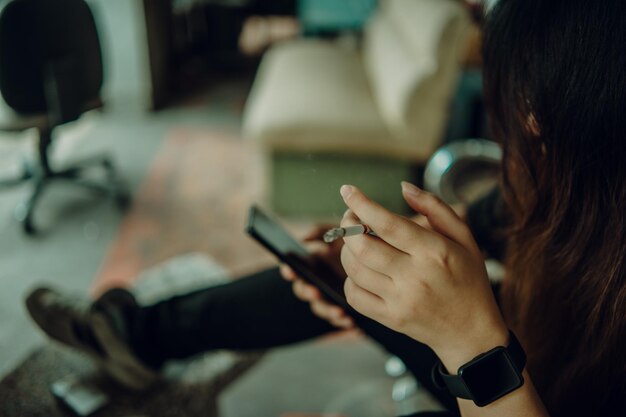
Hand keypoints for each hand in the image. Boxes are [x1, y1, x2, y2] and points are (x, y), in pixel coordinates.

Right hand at [280, 225, 353, 328]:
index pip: (293, 268)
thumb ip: (321, 232)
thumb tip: (304, 238)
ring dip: (326, 310)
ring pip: (319, 306)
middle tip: (315, 291)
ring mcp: (328, 295)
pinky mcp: (341, 306)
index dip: (288, 270)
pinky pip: (336, 318)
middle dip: (307, 291)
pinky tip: (350, 322)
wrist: (381, 256)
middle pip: (303, 290)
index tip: (290, 271)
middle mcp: (317, 280)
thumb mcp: (340, 233)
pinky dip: (341, 321)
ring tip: (338, 311)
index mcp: (312, 263)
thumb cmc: (355, 242)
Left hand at [339, 182, 507, 370]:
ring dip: (347, 250)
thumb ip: (435, 208)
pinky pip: (354, 295)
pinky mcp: (390, 319)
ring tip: (355, 242)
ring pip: (354, 270)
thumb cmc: (468, 279)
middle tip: (350, 218)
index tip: (347, 190)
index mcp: (434, 252)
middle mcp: (415, 277)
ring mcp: (400, 300)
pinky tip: (361, 271)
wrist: (472, 332)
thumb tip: (404, 187)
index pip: (387, 223)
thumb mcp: (464, 238)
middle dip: (348, 226)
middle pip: (363, 246)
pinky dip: (350, 279)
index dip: (361, 204)